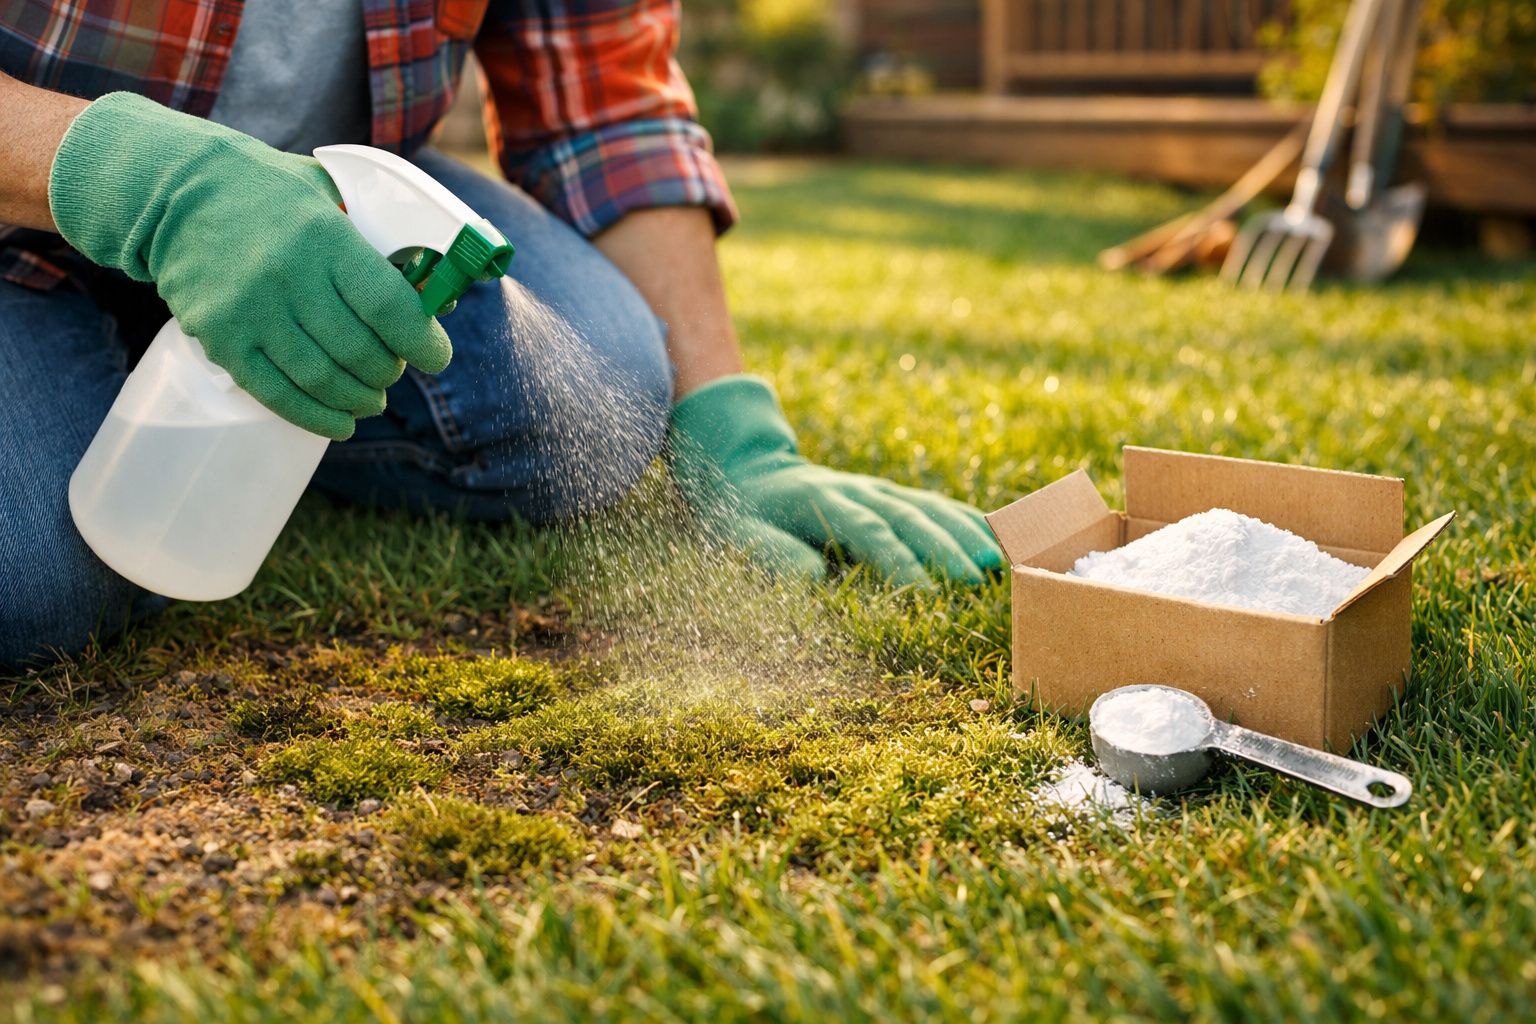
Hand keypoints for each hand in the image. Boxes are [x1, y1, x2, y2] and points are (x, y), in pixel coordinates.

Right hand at [47, 92, 451, 439]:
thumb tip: (434, 295)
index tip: (437, 356)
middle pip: (358, 350)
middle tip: (393, 370)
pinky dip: (314, 417)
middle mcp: (287, 276)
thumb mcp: (329, 193)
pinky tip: (339, 424)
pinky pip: (275, 393)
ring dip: (357, 399)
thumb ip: (377, 238)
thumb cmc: (268, 193)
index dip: (421, 341)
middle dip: (388, 371)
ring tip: (370, 399)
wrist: (174, 190)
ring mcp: (249, 311)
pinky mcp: (220, 338)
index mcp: (324, 237)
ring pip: (321, 379)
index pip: (387, 305)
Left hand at [668, 375, 1004, 585]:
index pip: (867, 532)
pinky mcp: (890, 493)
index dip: (898, 562)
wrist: (752, 468)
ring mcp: (877, 488)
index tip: (926, 594)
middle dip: (944, 549)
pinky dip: (963, 519)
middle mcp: (856, 489)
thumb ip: (775, 555)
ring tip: (997, 561)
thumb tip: (811, 579)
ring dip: (963, 533)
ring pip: (926, 507)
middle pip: (907, 517)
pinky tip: (994, 536)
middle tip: (975, 581)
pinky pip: (932, 504)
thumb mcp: (743, 535)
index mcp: (821, 501)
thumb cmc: (746, 514)